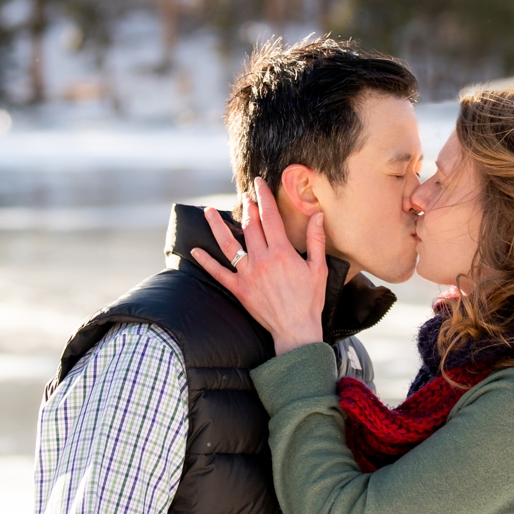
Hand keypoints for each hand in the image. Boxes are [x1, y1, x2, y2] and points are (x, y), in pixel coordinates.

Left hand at [190, 177, 328, 354]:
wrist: (296, 329)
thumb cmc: (310, 300)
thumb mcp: (318, 268)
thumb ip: (315, 240)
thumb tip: (317, 215)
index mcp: (281, 252)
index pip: (270, 217)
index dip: (264, 197)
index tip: (259, 183)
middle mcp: (261, 259)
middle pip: (250, 227)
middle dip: (247, 207)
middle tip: (244, 195)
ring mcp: (247, 274)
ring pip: (228, 245)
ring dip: (217, 227)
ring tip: (208, 212)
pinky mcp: (238, 289)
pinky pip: (218, 273)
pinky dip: (205, 261)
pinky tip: (194, 249)